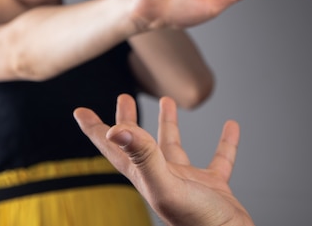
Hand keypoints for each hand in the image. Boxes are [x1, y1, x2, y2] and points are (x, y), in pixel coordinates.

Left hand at [74, 94, 254, 225]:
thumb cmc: (197, 222)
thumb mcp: (166, 184)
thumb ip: (143, 156)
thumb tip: (115, 131)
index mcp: (144, 177)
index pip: (113, 148)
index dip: (95, 129)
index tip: (80, 111)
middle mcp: (161, 177)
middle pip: (138, 144)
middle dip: (128, 120)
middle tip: (123, 98)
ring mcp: (187, 183)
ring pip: (173, 147)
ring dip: (169, 125)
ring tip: (168, 101)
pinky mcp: (213, 187)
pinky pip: (218, 159)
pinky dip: (224, 143)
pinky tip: (230, 126)